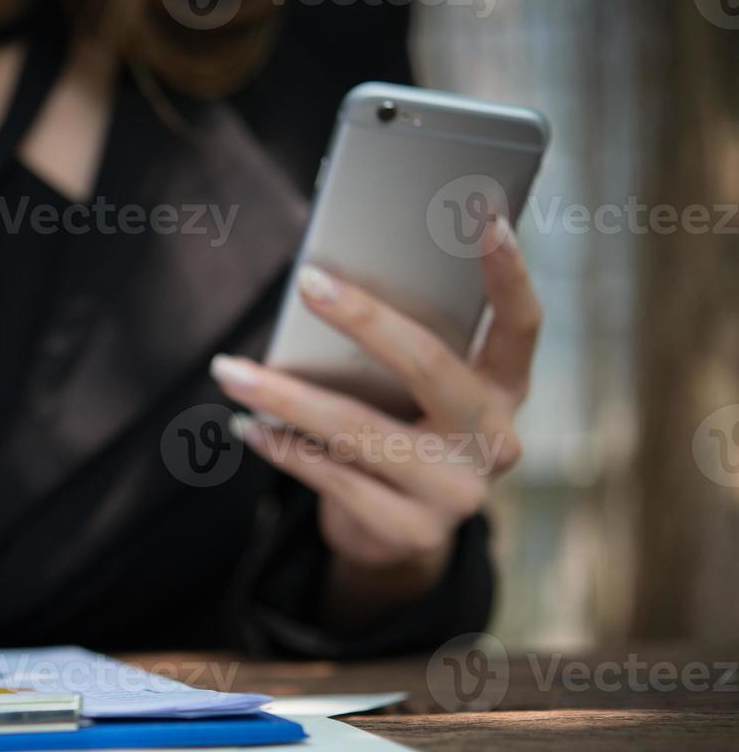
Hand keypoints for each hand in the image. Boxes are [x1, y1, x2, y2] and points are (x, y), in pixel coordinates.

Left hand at [211, 216, 540, 615]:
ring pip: (362, 429)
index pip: (521, 325)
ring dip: (285, 396)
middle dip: (365, 318)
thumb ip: (396, 352)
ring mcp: (460, 493)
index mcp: (506, 390)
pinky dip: (283, 448)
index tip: (485, 214)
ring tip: (229, 370)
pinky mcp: (414, 532)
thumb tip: (323, 289)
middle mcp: (496, 440)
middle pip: (431, 366)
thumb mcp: (412, 396)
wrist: (396, 537)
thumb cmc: (398, 434)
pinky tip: (246, 424)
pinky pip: (334, 479)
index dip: (509, 272)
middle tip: (306, 282)